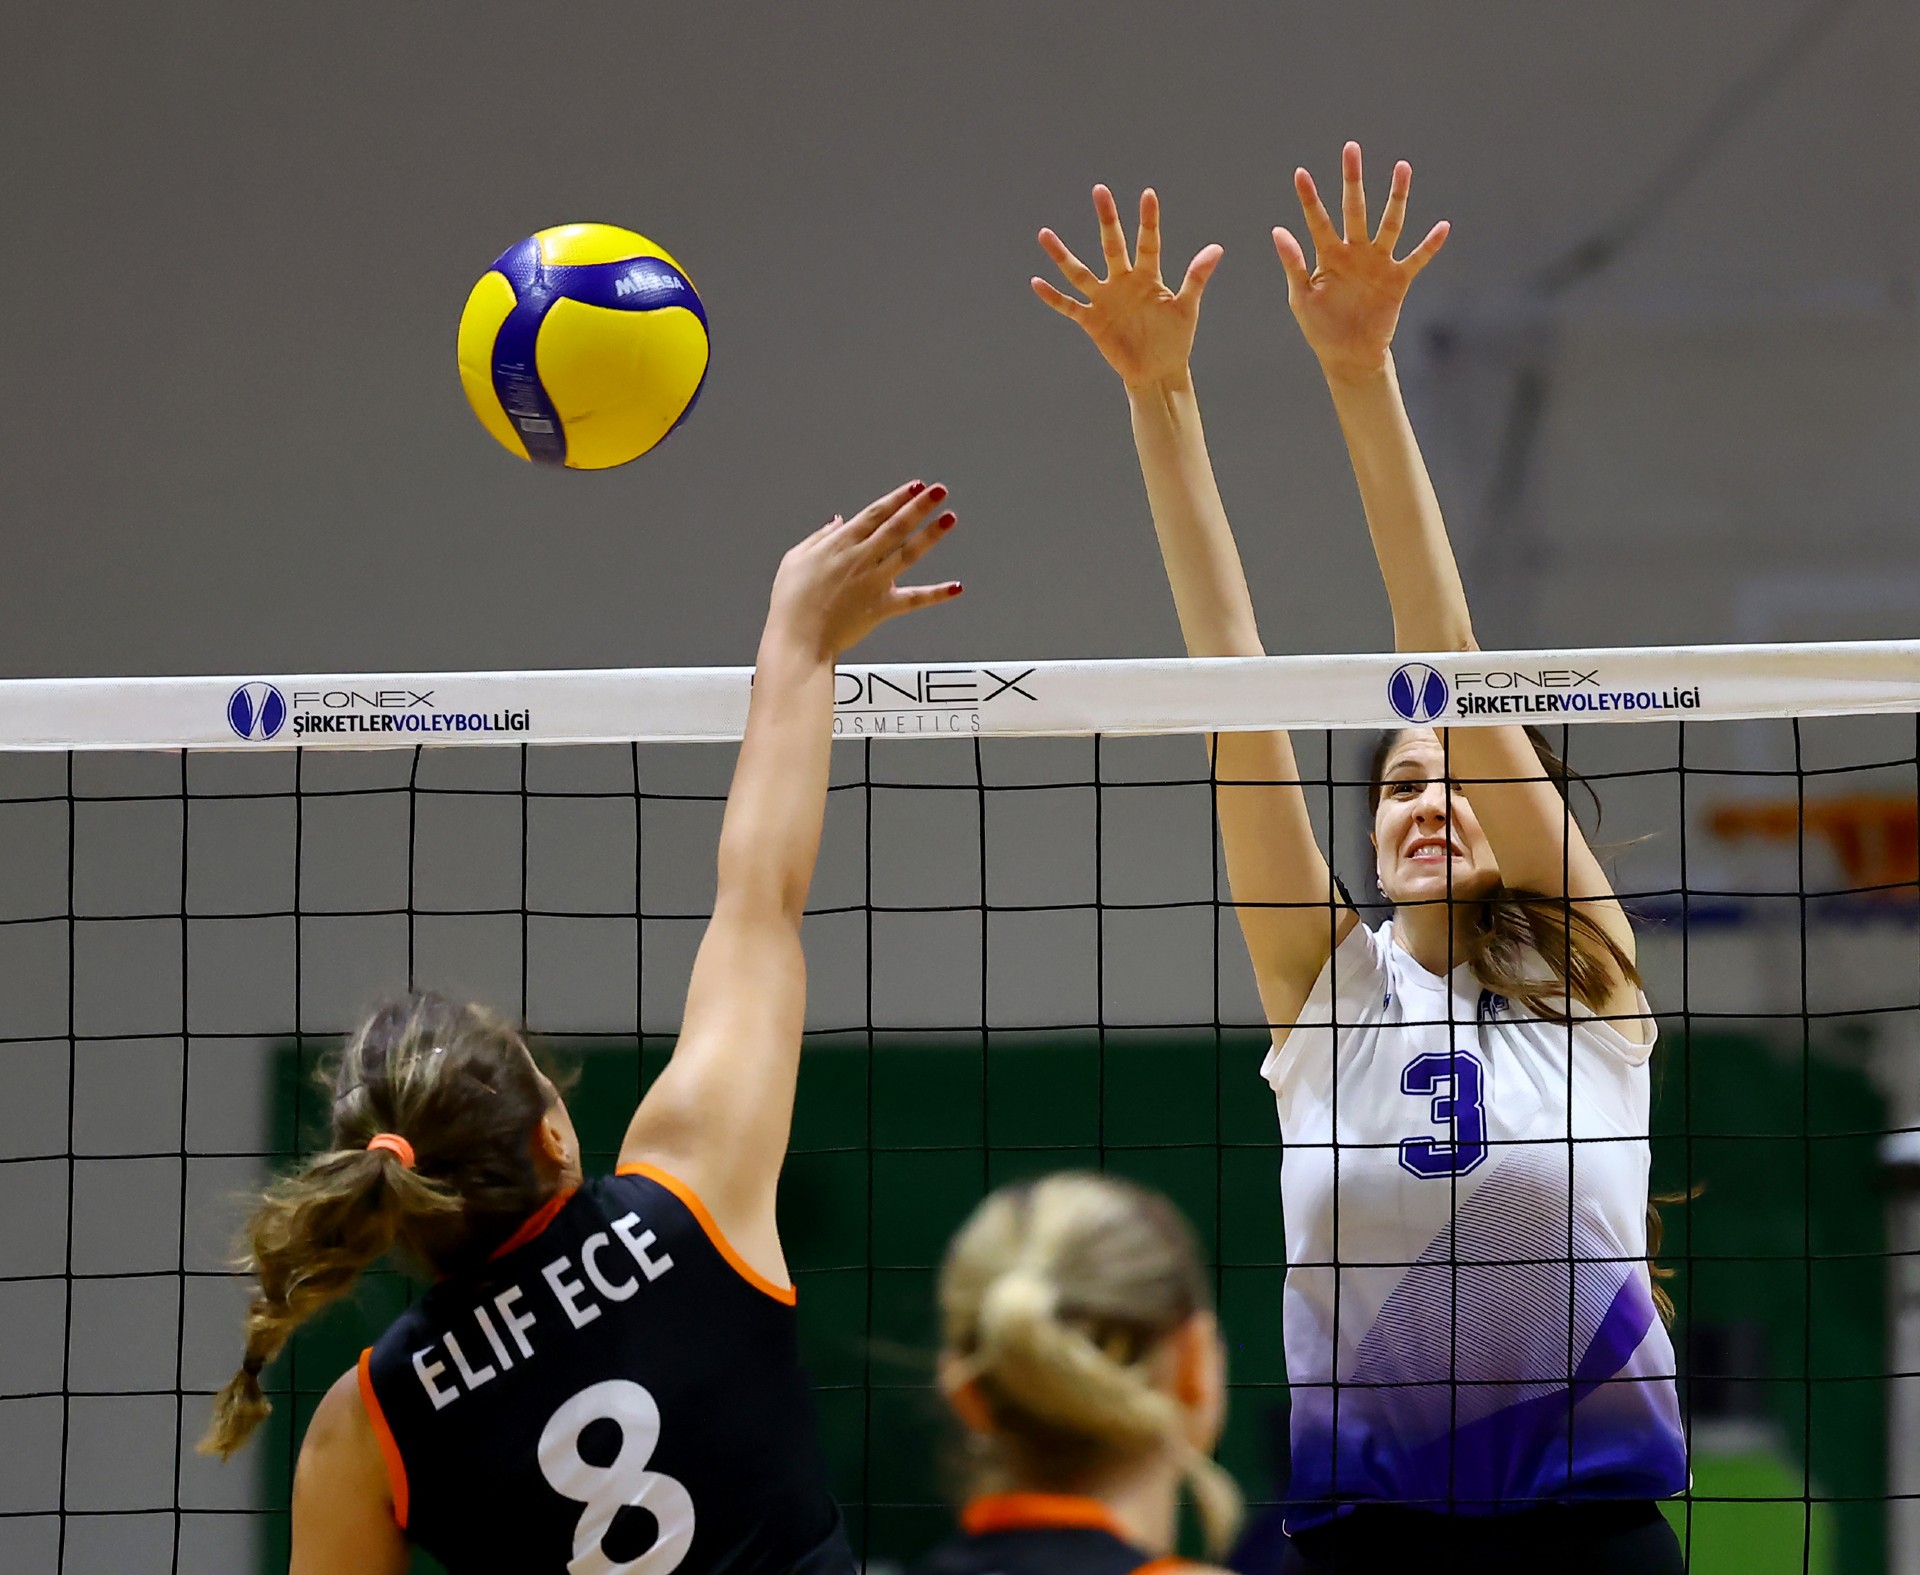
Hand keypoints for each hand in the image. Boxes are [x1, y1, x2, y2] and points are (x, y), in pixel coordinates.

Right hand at [765, 481, 960, 659]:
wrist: (798, 639)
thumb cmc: (791, 603)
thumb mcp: (795, 559)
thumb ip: (819, 538)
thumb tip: (836, 522)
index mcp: (840, 545)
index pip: (875, 514)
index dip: (897, 498)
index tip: (915, 487)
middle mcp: (861, 559)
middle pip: (896, 526)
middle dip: (919, 506)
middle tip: (939, 491)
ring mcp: (874, 582)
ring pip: (908, 553)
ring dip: (930, 535)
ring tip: (949, 518)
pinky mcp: (882, 607)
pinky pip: (914, 599)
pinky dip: (936, 594)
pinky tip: (956, 587)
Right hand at [1032, 187, 1222, 390]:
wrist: (1158, 372)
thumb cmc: (1175, 339)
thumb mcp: (1187, 307)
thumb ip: (1196, 277)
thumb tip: (1217, 248)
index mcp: (1148, 277)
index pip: (1148, 242)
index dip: (1148, 220)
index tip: (1148, 194)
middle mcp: (1123, 282)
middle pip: (1111, 246)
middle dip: (1107, 219)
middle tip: (1100, 190)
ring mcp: (1105, 300)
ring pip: (1079, 273)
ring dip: (1062, 255)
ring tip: (1045, 234)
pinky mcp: (1092, 321)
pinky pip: (1069, 306)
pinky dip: (1053, 297)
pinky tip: (1036, 282)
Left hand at [1274, 142, 1448, 385]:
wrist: (1349, 355)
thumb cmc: (1321, 327)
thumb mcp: (1301, 297)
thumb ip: (1293, 263)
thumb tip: (1277, 230)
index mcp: (1328, 255)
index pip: (1317, 220)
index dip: (1309, 198)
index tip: (1300, 173)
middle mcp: (1355, 252)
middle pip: (1355, 209)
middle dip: (1353, 180)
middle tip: (1351, 149)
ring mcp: (1378, 263)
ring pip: (1389, 223)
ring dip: (1396, 197)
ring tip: (1401, 167)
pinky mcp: (1398, 279)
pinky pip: (1416, 258)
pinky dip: (1430, 245)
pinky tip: (1443, 227)